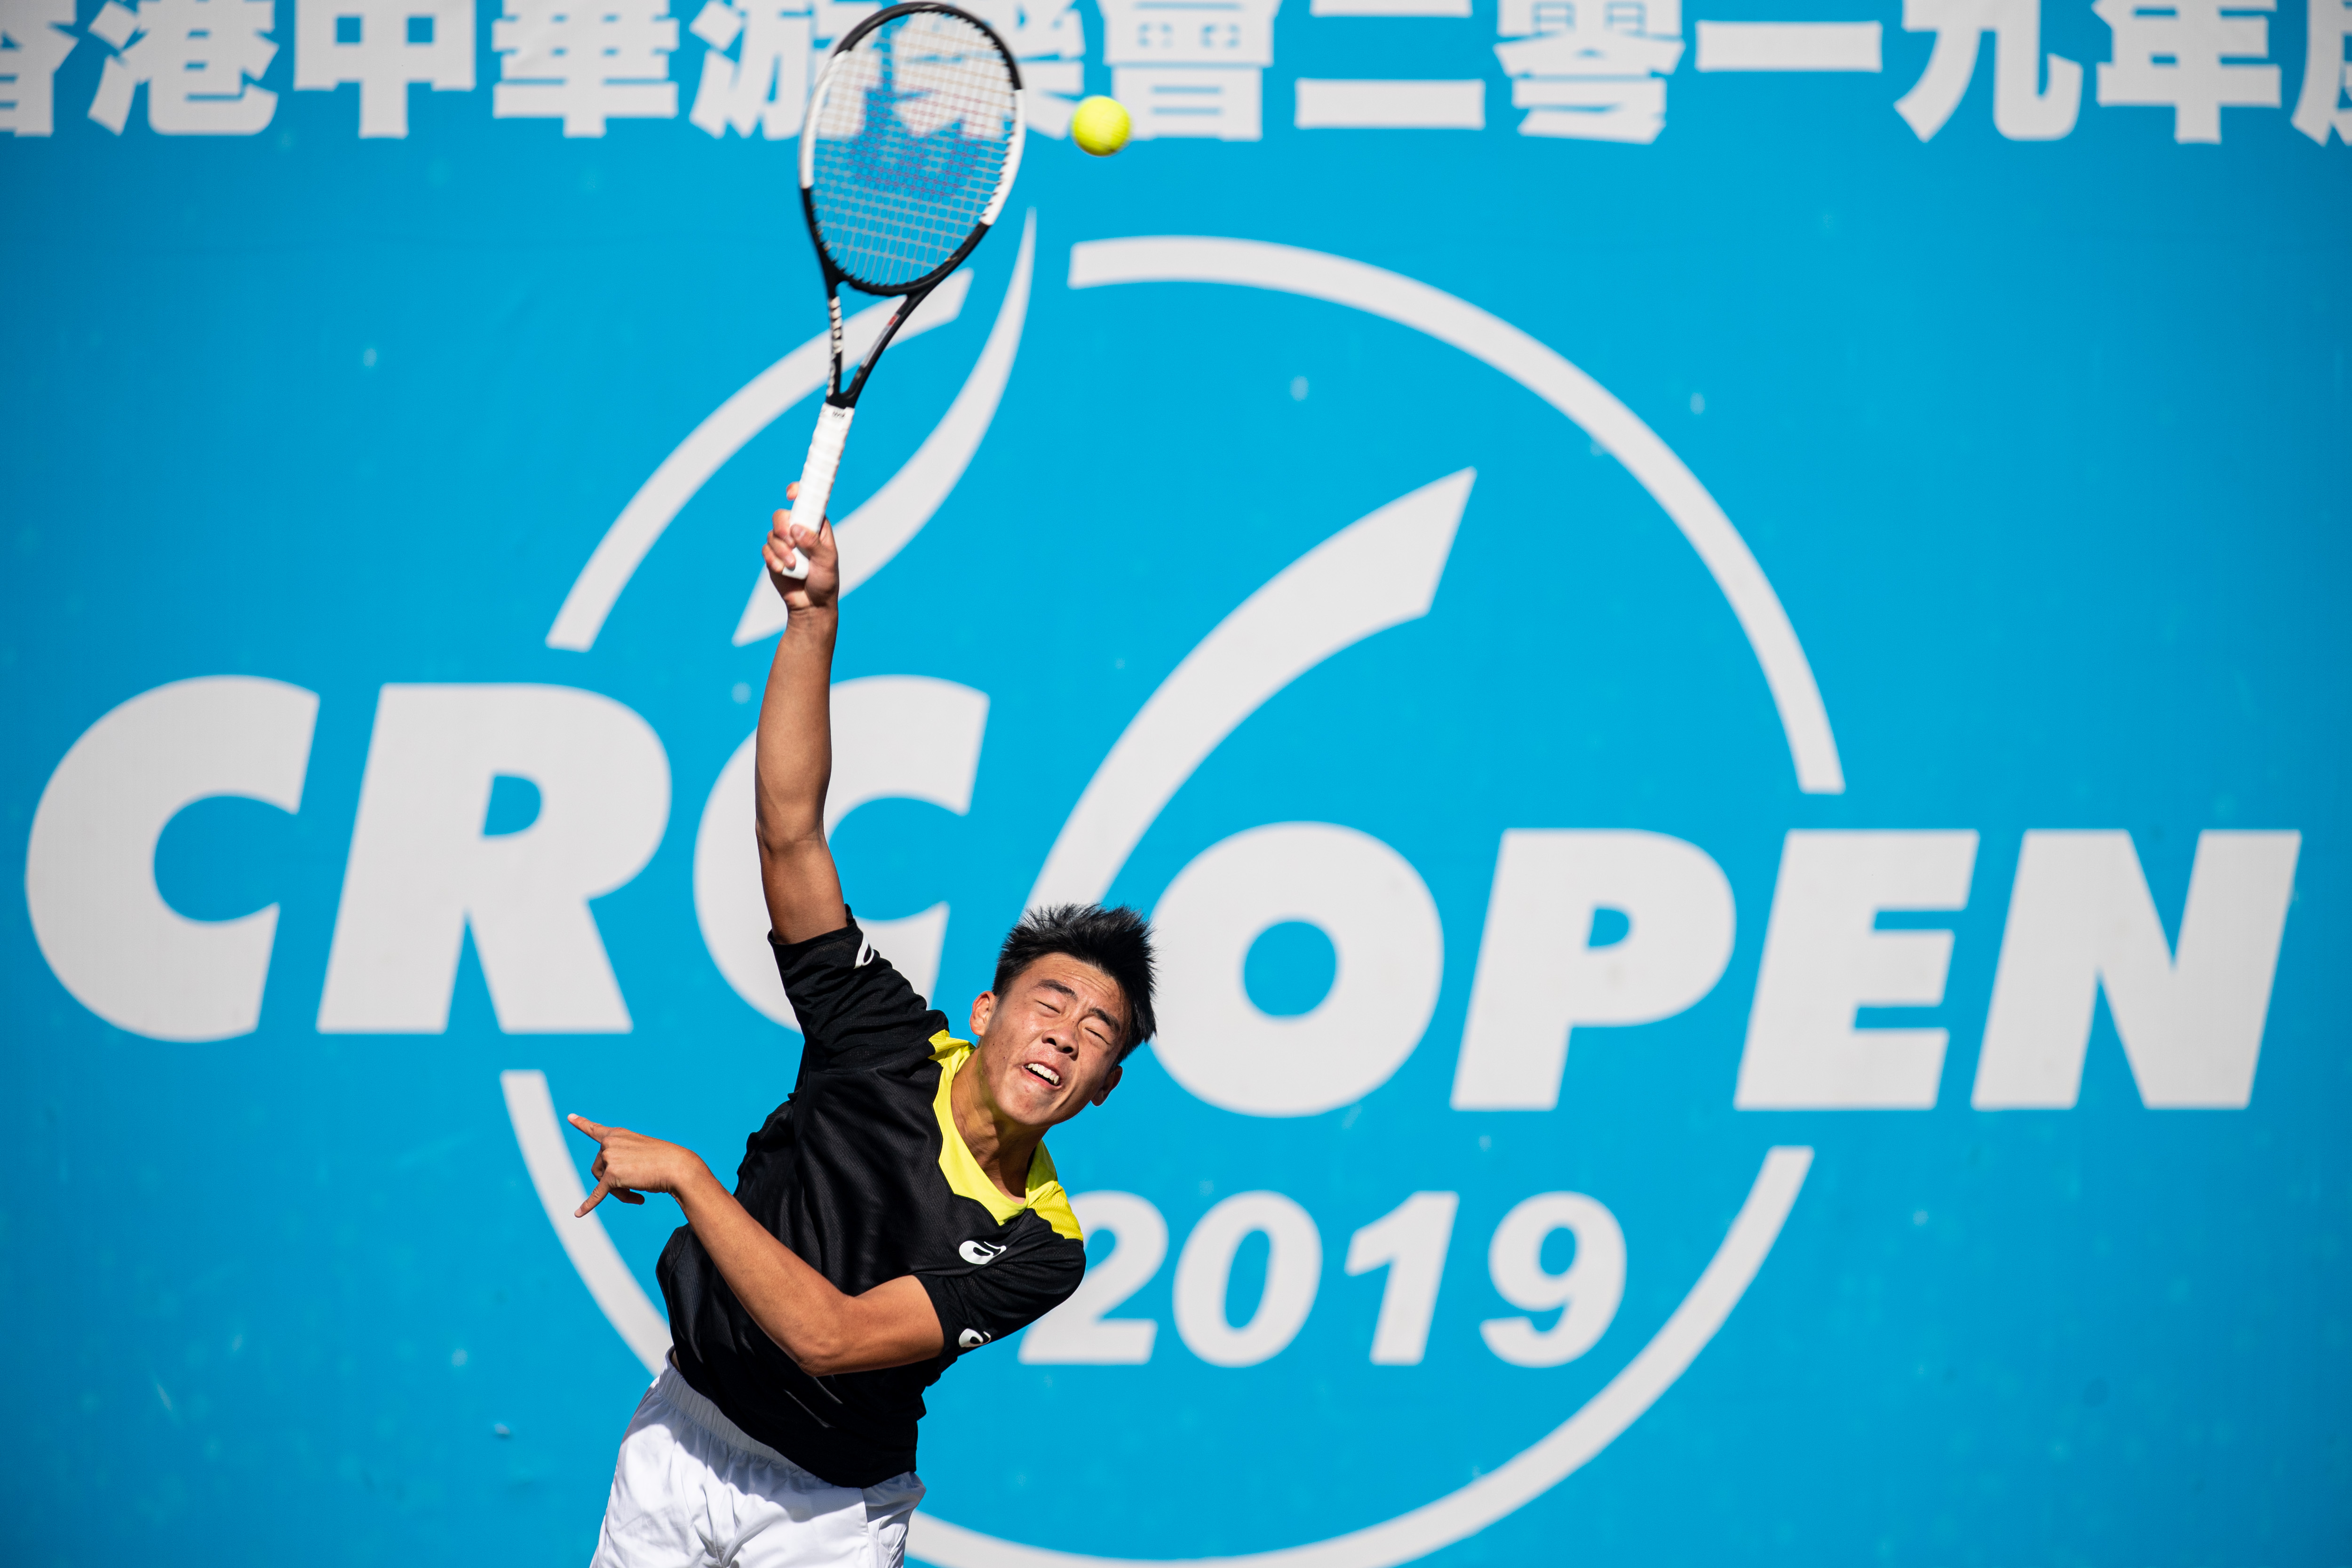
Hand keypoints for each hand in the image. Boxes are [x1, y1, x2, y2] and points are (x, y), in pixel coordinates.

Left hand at [566, 1114, 707, 1216]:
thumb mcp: (640, 1154)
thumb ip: (623, 1162)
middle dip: (613, 1181)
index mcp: (618, 1134)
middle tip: (634, 1188)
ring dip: (618, 1191)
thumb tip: (608, 1184)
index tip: (570, 1117)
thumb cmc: (665, 1161)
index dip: (582, 1124)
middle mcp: (610, 1143)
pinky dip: (588, 1205)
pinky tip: (578, 1213)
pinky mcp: (611, 1175)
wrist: (677, 1167)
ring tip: (638, 1194)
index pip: (595, 1129)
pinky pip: (597, 1194)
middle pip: (599, 1168)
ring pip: (602, 1182)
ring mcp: (609, 1158)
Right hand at [763, 484, 840, 611]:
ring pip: (772, 534)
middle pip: (782, 515)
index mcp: (816, 526)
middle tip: (789, 541)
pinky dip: (773, 559)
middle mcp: (799, 530)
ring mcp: (785, 542)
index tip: (791, 494)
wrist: (812, 604)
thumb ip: (814, 544)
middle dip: (782, 527)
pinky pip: (766, 550)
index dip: (798, 493)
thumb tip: (797, 529)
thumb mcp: (826, 562)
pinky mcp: (774, 555)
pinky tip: (783, 569)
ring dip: (780, 550)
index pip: (807, 503)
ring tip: (793, 565)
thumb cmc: (825, 581)